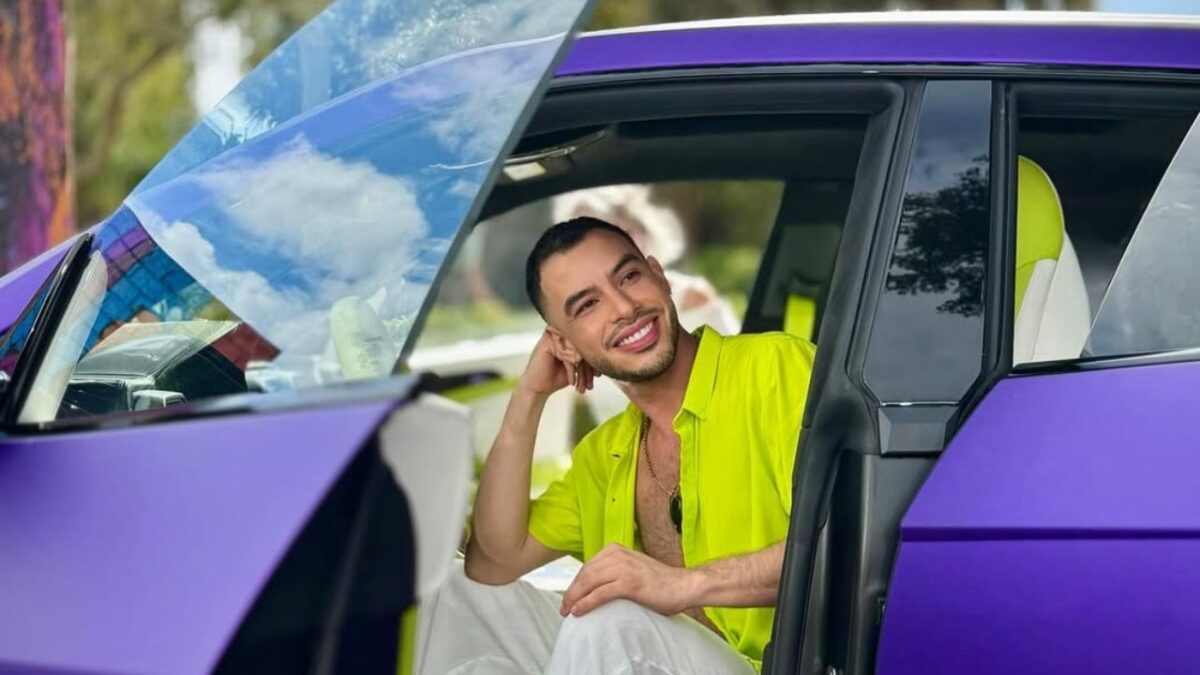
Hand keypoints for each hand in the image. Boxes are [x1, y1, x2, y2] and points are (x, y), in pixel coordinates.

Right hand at [519, 330, 595, 395]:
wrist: (539, 387)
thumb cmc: (558, 377)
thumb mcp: (578, 367)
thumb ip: (588, 359)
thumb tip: (607, 356)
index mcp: (571, 337)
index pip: (588, 345)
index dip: (594, 362)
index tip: (598, 376)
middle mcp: (563, 333)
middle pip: (584, 347)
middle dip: (588, 369)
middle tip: (590, 384)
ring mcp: (555, 335)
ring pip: (577, 350)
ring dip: (581, 371)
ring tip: (582, 385)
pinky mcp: (547, 341)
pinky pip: (566, 352)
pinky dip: (570, 367)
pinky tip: (572, 380)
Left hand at [560, 544, 697, 616]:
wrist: (683, 585)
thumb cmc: (659, 582)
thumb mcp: (631, 568)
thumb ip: (614, 571)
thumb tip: (592, 587)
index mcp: (615, 549)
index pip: (587, 567)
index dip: (575, 584)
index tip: (569, 597)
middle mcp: (617, 555)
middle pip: (585, 574)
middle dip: (571, 592)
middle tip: (564, 608)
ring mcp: (623, 568)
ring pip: (589, 583)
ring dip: (575, 598)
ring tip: (568, 611)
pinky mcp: (629, 583)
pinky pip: (600, 594)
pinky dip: (587, 603)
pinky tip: (579, 611)